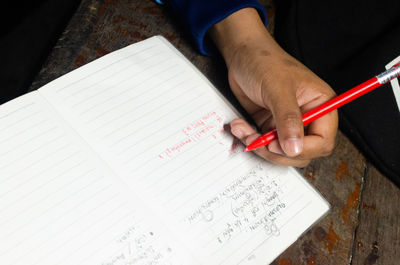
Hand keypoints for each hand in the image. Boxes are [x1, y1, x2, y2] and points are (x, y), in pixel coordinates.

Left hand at [210, 8, 337, 166]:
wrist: (242, 55)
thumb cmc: (265, 61)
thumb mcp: (278, 89)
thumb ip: (288, 119)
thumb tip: (294, 148)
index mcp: (321, 105)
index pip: (322, 141)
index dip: (302, 149)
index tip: (279, 144)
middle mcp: (307, 117)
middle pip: (301, 152)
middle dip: (277, 151)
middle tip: (259, 141)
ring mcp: (287, 124)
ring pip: (280, 152)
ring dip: (260, 147)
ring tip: (244, 131)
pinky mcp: (270, 126)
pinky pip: (263, 145)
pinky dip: (251, 140)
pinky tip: (240, 127)